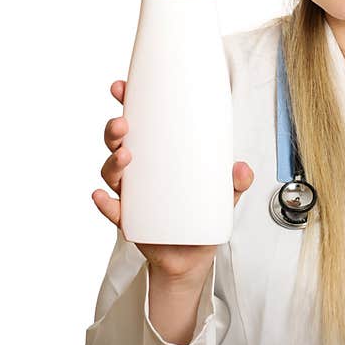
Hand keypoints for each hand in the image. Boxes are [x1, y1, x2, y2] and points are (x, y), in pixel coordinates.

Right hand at [92, 79, 253, 282]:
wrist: (193, 257)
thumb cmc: (202, 214)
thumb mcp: (226, 194)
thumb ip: (236, 181)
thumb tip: (242, 168)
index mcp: (158, 156)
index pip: (140, 124)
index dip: (127, 104)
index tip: (122, 87)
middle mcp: (140, 172)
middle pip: (118, 144)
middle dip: (115, 131)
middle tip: (123, 124)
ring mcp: (132, 196)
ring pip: (113, 174)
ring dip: (112, 162)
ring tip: (125, 156)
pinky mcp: (129, 222)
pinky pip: (111, 211)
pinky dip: (104, 203)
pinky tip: (101, 196)